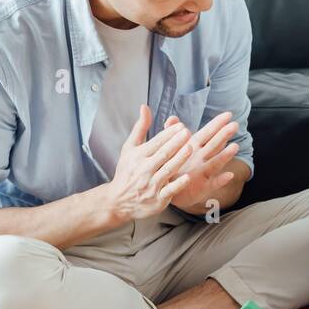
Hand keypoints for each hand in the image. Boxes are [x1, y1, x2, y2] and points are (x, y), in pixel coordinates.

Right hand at [106, 105, 193, 221]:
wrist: (118, 201)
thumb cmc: (126, 171)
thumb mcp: (129, 148)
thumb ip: (140, 128)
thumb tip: (145, 107)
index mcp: (138, 156)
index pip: (156, 142)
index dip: (168, 134)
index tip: (180, 125)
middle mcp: (144, 169)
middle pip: (162, 154)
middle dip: (175, 143)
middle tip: (187, 132)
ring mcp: (151, 185)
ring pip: (167, 170)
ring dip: (178, 159)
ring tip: (190, 148)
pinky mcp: (158, 199)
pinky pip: (169, 190)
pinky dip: (177, 184)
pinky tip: (187, 176)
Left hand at [164, 111, 239, 211]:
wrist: (168, 189)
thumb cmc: (171, 166)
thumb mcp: (169, 148)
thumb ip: (171, 133)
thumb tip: (172, 118)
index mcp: (194, 147)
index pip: (207, 133)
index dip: (217, 124)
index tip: (229, 114)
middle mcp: (201, 159)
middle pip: (214, 145)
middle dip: (224, 135)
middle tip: (234, 126)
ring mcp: (204, 173)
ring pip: (216, 162)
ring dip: (225, 155)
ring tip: (235, 147)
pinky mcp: (203, 188)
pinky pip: (213, 184)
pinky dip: (221, 180)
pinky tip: (229, 175)